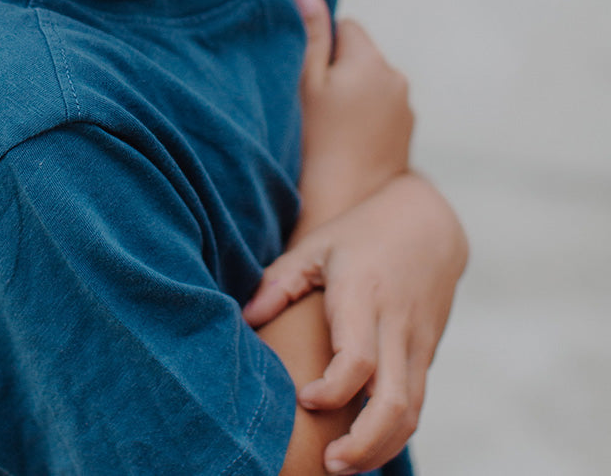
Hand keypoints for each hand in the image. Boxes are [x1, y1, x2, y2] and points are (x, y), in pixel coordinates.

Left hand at [245, 173, 468, 474]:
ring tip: (343, 467)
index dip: (332, 390)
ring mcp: (417, 343)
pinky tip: (366, 449)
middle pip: (392, 401)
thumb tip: (247, 318)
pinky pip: (417, 405)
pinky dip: (394, 434)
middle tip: (329, 465)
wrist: (428, 224)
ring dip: (380, 449)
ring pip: (411, 413)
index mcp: (363, 294)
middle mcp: (396, 324)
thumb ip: (281, 281)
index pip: (357, 357)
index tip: (304, 399)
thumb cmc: (360, 233)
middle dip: (364, 444)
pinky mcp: (427, 354)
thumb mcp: (317, 245)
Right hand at [296, 0, 412, 230]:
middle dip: (341, 68)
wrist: (341, 202)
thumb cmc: (314, 141)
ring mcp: (406, 110)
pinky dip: (366, 116)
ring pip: (372, 82)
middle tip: (316, 103)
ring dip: (354, 93)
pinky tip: (346, 140)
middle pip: (362, 54)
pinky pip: (382, 108)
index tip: (309, 78)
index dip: (322, 46)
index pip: (347, 26)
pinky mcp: (405, 134)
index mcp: (372, 62)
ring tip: (331, 125)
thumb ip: (311, 35)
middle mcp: (397, 80)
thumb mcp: (304, 83)